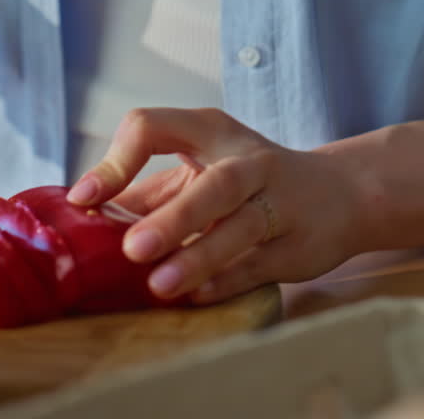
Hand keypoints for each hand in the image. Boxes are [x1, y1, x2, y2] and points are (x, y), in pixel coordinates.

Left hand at [66, 108, 366, 303]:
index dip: (116, 161)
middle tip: (130, 249)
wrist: (343, 192)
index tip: (84, 199)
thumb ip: (146, 192)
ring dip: (200, 257)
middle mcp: (250, 161)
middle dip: (173, 218)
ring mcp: (281, 202)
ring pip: (243, 228)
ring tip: (160, 286)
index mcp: (211, 131)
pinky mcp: (300, 244)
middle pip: (216, 185)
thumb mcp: (200, 167)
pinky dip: (228, 281)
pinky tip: (197, 297)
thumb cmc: (250, 179)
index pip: (154, 127)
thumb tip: (81, 220)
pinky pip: (261, 265)